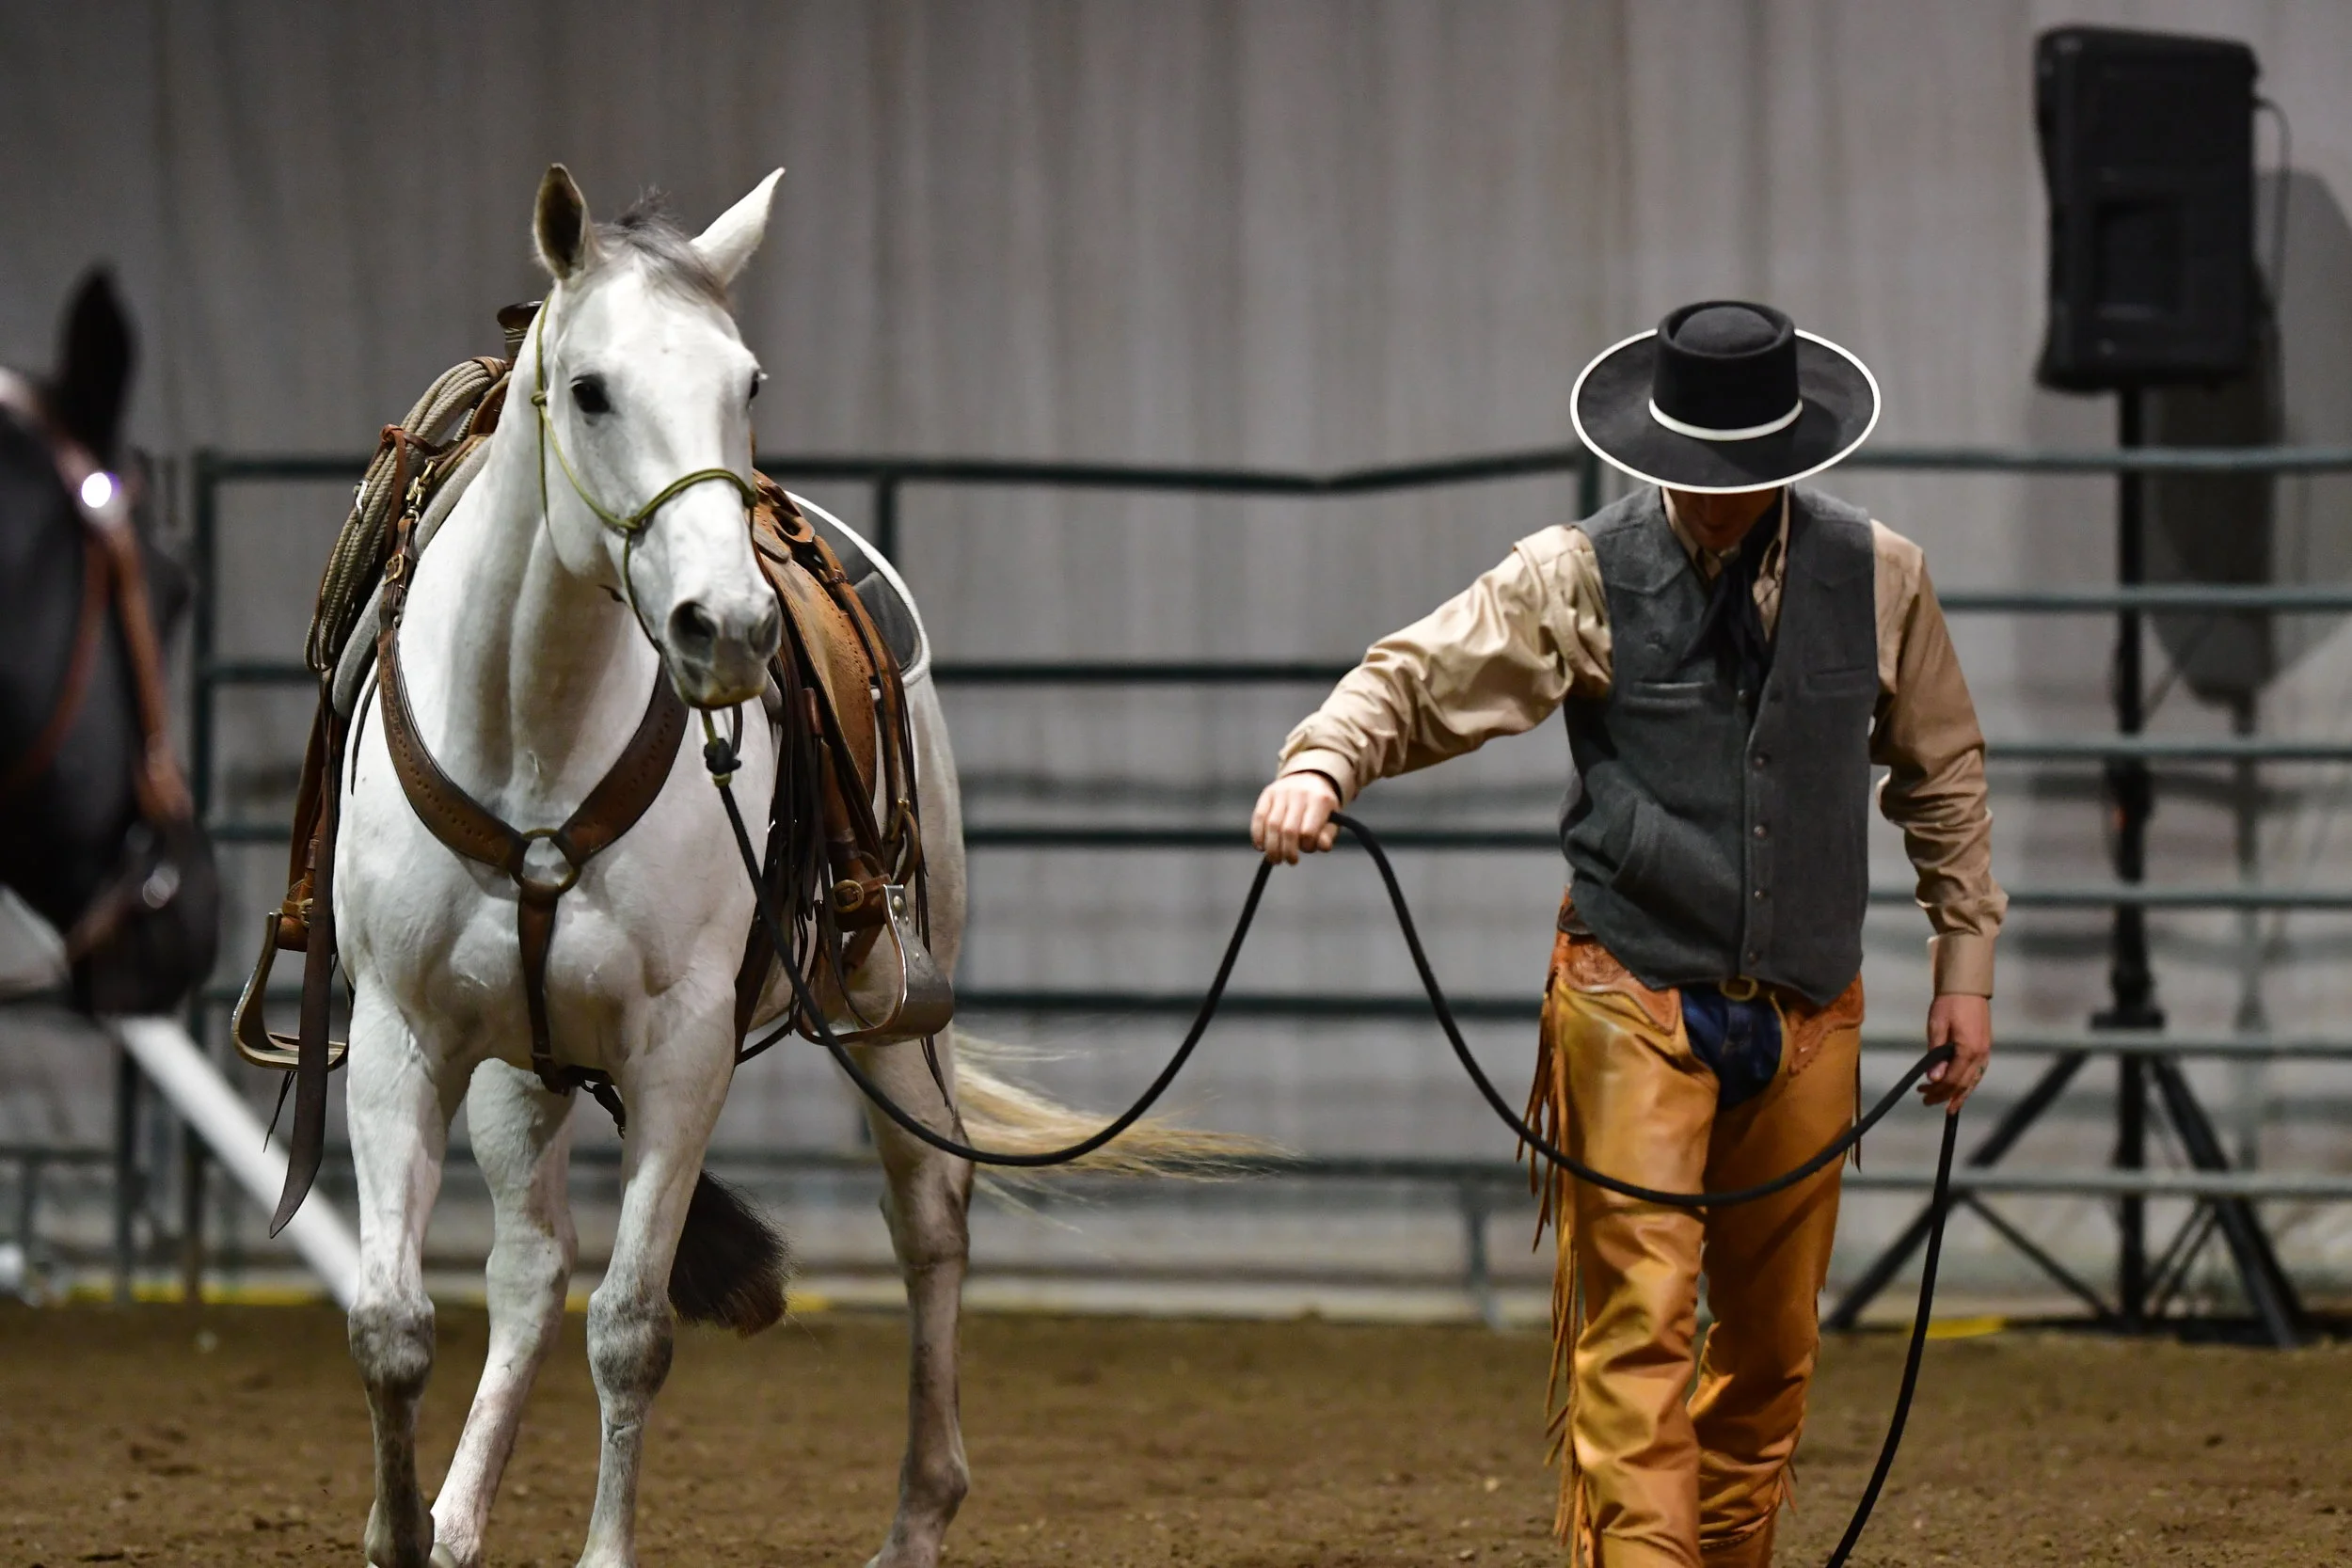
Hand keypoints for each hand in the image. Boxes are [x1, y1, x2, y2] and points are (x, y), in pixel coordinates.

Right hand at [1251, 772, 1340, 863]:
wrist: (1309, 778)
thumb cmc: (1321, 807)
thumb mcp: (1332, 819)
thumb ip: (1327, 835)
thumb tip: (1323, 847)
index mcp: (1320, 800)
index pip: (1308, 830)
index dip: (1306, 846)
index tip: (1306, 849)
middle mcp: (1300, 793)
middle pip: (1288, 829)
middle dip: (1286, 851)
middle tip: (1288, 861)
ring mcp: (1282, 792)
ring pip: (1272, 825)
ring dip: (1271, 847)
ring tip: (1275, 859)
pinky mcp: (1268, 793)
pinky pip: (1259, 817)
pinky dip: (1258, 835)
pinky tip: (1261, 847)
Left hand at [1921, 994, 1990, 1112]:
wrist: (1967, 988)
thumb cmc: (1948, 1004)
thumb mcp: (1937, 1026)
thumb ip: (1935, 1054)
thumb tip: (1933, 1078)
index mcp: (1968, 1050)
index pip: (1952, 1079)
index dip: (1937, 1091)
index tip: (1923, 1095)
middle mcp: (1980, 1054)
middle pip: (1962, 1083)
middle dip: (1945, 1096)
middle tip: (1928, 1102)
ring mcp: (1985, 1051)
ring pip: (1973, 1080)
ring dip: (1959, 1094)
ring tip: (1948, 1107)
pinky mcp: (1986, 1047)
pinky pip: (1978, 1072)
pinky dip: (1968, 1083)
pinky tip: (1961, 1089)